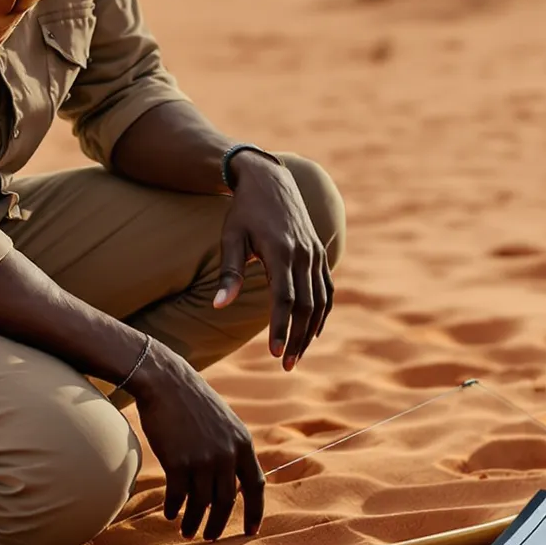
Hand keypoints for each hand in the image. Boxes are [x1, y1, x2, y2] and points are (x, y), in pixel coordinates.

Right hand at [121, 347, 262, 538]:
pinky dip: (174, 508)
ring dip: (194, 521)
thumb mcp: (225, 422)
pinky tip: (171, 514)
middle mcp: (226, 454)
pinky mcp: (177, 461)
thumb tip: (234, 480)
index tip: (251, 530)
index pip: (255, 486)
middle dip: (218, 524)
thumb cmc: (193, 401)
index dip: (255, 511)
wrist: (166, 381)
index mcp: (243, 444)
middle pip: (227, 501)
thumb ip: (233, 449)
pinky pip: (178, 495)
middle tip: (210, 537)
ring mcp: (202, 459)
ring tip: (188, 531)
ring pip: (201, 503)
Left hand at [214, 154, 332, 369]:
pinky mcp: (319, 252)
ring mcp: (315, 253)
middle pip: (306, 305)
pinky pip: (327, 288)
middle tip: (287, 366)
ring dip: (310, 331)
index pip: (285, 299)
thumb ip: (229, 273)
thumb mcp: (231, 238)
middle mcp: (303, 254)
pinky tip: (313, 331)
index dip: (281, 329)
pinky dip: (323, 312)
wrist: (269, 179)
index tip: (276, 354)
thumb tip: (218, 306)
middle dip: (298, 338)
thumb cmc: (243, 211)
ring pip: (320, 300)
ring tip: (298, 356)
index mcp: (281, 251)